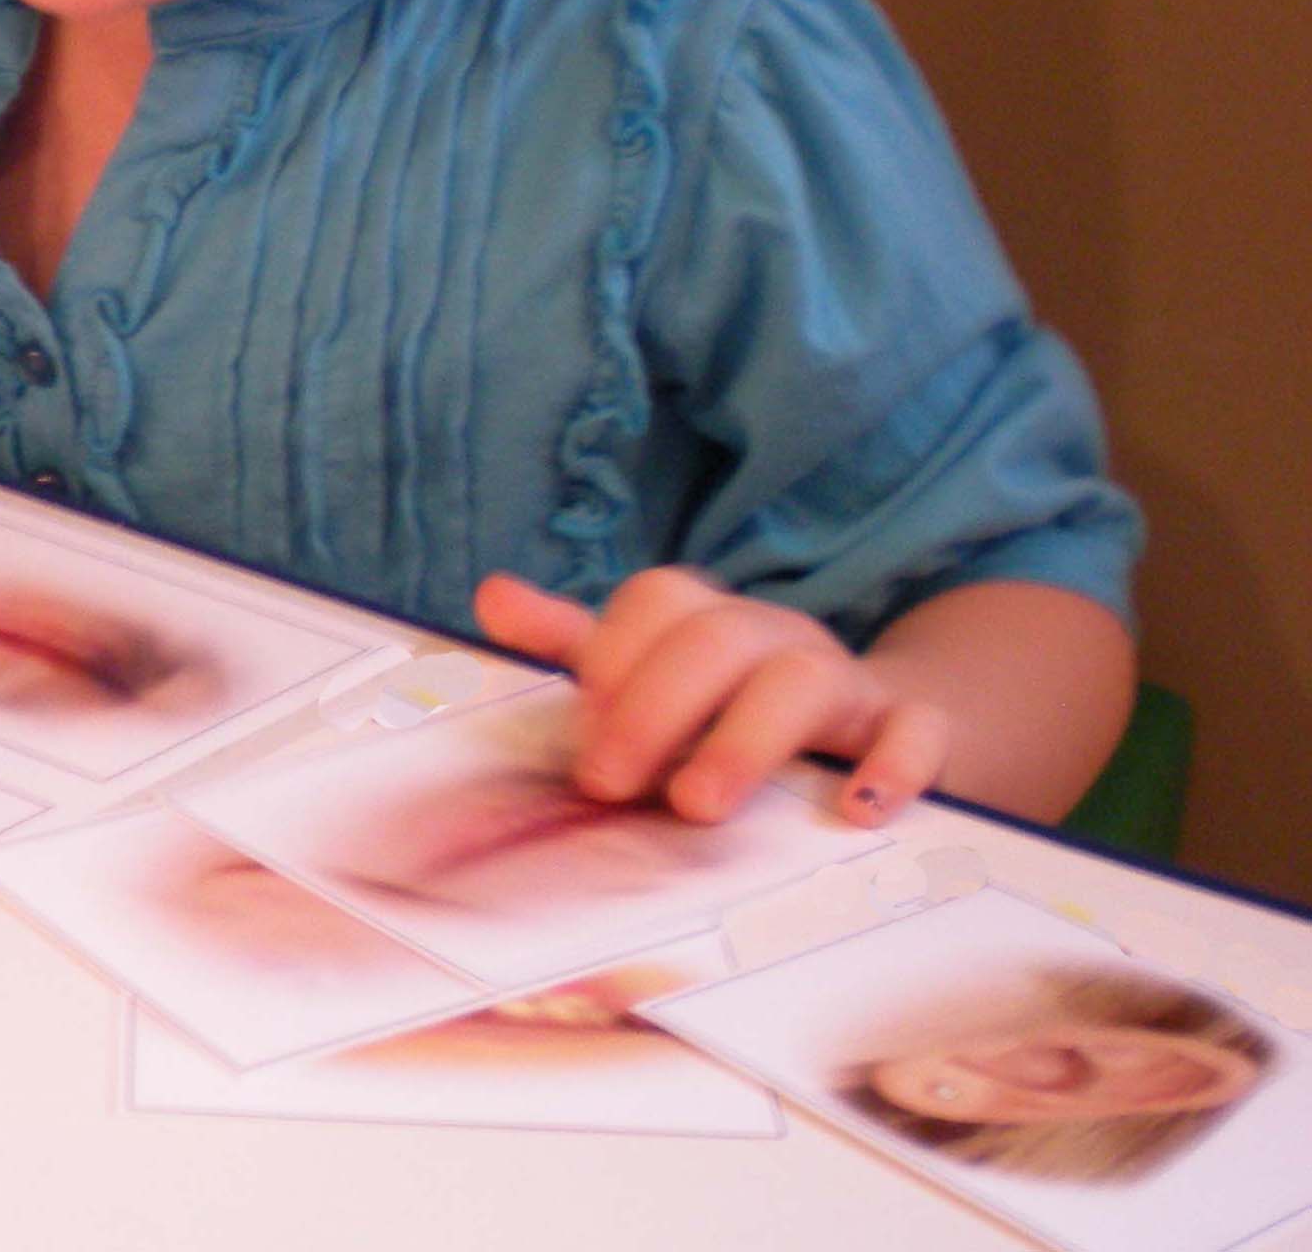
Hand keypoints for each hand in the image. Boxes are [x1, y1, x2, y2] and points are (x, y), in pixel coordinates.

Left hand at [474, 569, 950, 827]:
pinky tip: (857, 811)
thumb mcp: (652, 673)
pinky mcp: (908, 731)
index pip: (656, 602)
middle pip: (716, 638)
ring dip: (744, 741)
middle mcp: (774, 637)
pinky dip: (892, 766)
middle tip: (609, 783)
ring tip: (698, 805)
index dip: (613, 658)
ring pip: (803, 678)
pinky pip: (916, 731)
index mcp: (709, 621)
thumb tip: (491, 595)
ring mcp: (845, 681)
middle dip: (654, 707)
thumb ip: (574, 643)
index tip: (580, 729)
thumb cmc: (735, 706)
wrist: (877, 727)